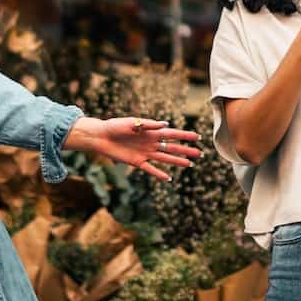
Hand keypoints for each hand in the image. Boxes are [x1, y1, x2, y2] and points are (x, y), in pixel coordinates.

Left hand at [66, 117, 201, 181]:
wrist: (101, 136)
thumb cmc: (115, 126)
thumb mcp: (131, 122)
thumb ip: (148, 124)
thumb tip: (165, 125)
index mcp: (151, 131)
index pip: (171, 134)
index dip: (184, 136)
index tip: (197, 137)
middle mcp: (151, 143)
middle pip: (172, 147)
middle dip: (185, 150)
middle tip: (199, 154)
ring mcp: (145, 153)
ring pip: (165, 158)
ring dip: (177, 161)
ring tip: (189, 165)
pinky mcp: (137, 162)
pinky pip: (151, 169)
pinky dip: (159, 173)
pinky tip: (169, 178)